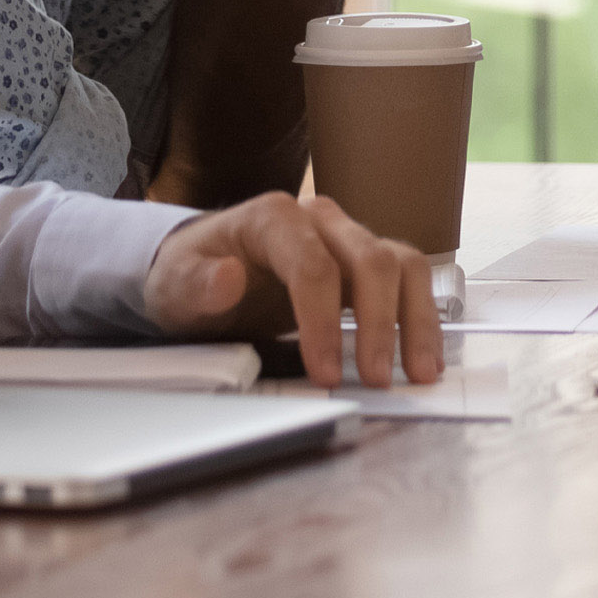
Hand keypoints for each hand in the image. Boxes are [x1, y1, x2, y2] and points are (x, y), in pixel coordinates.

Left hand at [141, 192, 440, 385]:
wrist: (201, 270)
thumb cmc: (191, 276)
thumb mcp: (175, 284)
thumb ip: (197, 283)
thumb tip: (228, 277)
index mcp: (273, 218)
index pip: (313, 265)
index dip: (324, 321)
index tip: (326, 373)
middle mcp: (320, 219)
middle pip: (369, 260)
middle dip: (378, 324)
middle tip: (375, 380)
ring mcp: (348, 237)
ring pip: (401, 264)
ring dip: (416, 319)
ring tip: (420, 372)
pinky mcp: (364, 262)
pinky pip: (407, 279)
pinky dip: (421, 316)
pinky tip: (422, 357)